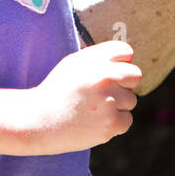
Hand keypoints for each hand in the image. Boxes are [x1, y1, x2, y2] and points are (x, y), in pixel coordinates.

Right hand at [24, 41, 142, 154]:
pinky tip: (95, 122)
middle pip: (135, 75)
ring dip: (117, 106)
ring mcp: (110, 101)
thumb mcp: (73, 63)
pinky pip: (127, 120)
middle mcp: (105, 77)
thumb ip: (100, 57)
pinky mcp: (112, 123)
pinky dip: (115, 123)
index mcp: (96, 59)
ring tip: (93, 109)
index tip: (108, 73)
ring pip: (131, 100)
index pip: (126, 51)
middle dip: (124, 84)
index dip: (119, 62)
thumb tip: (128, 58)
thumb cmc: (57, 90)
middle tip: (104, 93)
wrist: (39, 120)